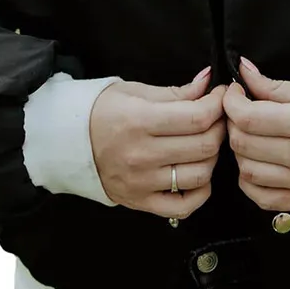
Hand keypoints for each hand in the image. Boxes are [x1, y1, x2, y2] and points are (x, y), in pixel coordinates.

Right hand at [90, 67, 226, 218]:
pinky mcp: (141, 201)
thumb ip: (177, 92)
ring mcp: (142, 182)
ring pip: (200, 175)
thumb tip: (209, 82)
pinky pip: (185, 206)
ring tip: (204, 144)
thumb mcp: (136, 92)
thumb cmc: (103, 112)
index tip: (221, 96)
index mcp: (139, 121)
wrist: (69, 142)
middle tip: (217, 118)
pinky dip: (200, 192)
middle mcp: (141, 154)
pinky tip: (196, 174)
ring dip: (212, 157)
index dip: (218, 105)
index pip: (197, 118)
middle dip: (220, 128)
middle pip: (204, 146)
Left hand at [223, 58, 289, 210]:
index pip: (249, 117)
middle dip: (232, 124)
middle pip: (244, 144)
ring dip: (240, 152)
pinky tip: (256, 164)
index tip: (235, 93)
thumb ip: (275, 86)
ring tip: (250, 137)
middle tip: (241, 112)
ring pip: (248, 172)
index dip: (232, 102)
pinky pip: (263, 198)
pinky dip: (250, 182)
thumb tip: (243, 72)